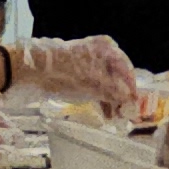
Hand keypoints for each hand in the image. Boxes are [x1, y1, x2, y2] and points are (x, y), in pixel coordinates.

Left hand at [15, 33, 143, 114]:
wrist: (33, 69)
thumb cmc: (64, 72)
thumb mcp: (91, 83)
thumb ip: (113, 91)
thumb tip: (132, 99)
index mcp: (106, 49)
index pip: (126, 69)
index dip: (132, 88)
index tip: (136, 105)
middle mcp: (100, 54)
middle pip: (117, 77)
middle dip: (122, 97)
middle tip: (125, 115)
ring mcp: (89, 65)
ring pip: (106, 84)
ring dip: (112, 100)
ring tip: (115, 118)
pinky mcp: (78, 75)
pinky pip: (96, 87)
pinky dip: (101, 99)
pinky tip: (104, 113)